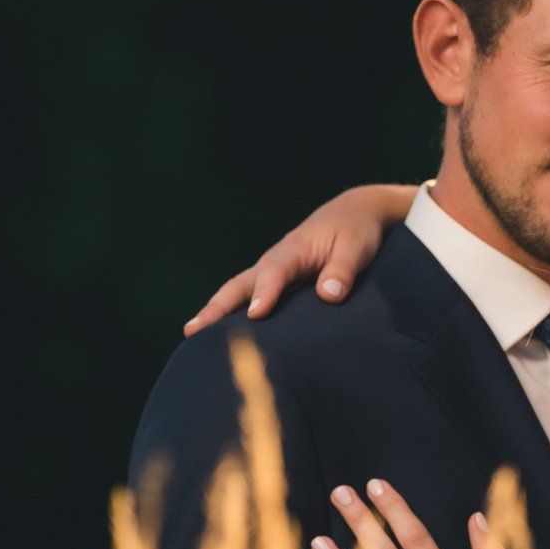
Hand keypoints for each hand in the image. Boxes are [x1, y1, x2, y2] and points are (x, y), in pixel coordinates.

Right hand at [183, 184, 417, 333]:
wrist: (353, 213)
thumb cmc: (356, 232)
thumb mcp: (357, 247)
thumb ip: (343, 270)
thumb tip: (329, 295)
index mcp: (294, 249)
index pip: (275, 272)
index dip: (265, 292)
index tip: (255, 314)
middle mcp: (275, 260)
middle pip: (241, 284)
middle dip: (218, 307)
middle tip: (195, 329)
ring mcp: (271, 270)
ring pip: (237, 291)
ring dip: (215, 311)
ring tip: (192, 335)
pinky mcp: (275, 281)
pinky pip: (247, 296)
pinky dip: (230, 312)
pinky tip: (219, 335)